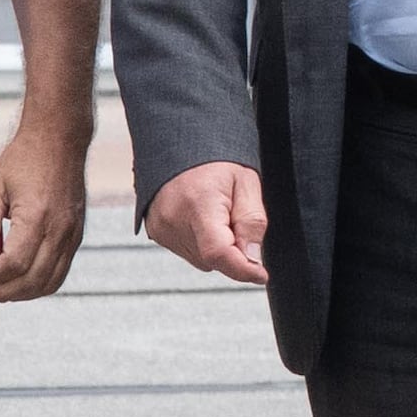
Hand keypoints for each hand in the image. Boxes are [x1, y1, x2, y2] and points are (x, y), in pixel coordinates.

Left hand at [0, 123, 89, 304]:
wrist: (59, 140)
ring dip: (22, 293)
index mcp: (37, 216)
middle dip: (3, 292)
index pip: (13, 264)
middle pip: (32, 280)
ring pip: (49, 283)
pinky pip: (61, 272)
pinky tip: (20, 278)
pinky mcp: (77, 236)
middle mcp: (60, 229)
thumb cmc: (23, 161)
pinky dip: (40, 284)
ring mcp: (72, 235)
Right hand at [146, 157, 269, 288]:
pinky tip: (200, 216)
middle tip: (234, 216)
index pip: (219, 252)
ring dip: (216, 246)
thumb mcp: (246, 183)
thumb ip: (251, 222)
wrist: (181, 141)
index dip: (243, 270)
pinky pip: (187, 252)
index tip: (261, 275)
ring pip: (202, 260)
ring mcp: (160, 227)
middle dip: (232, 249)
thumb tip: (252, 260)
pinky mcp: (155, 231)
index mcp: (198, 203)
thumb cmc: (217, 159)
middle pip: (213, 259)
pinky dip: (200, 242)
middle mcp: (173, 219)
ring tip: (215, 211)